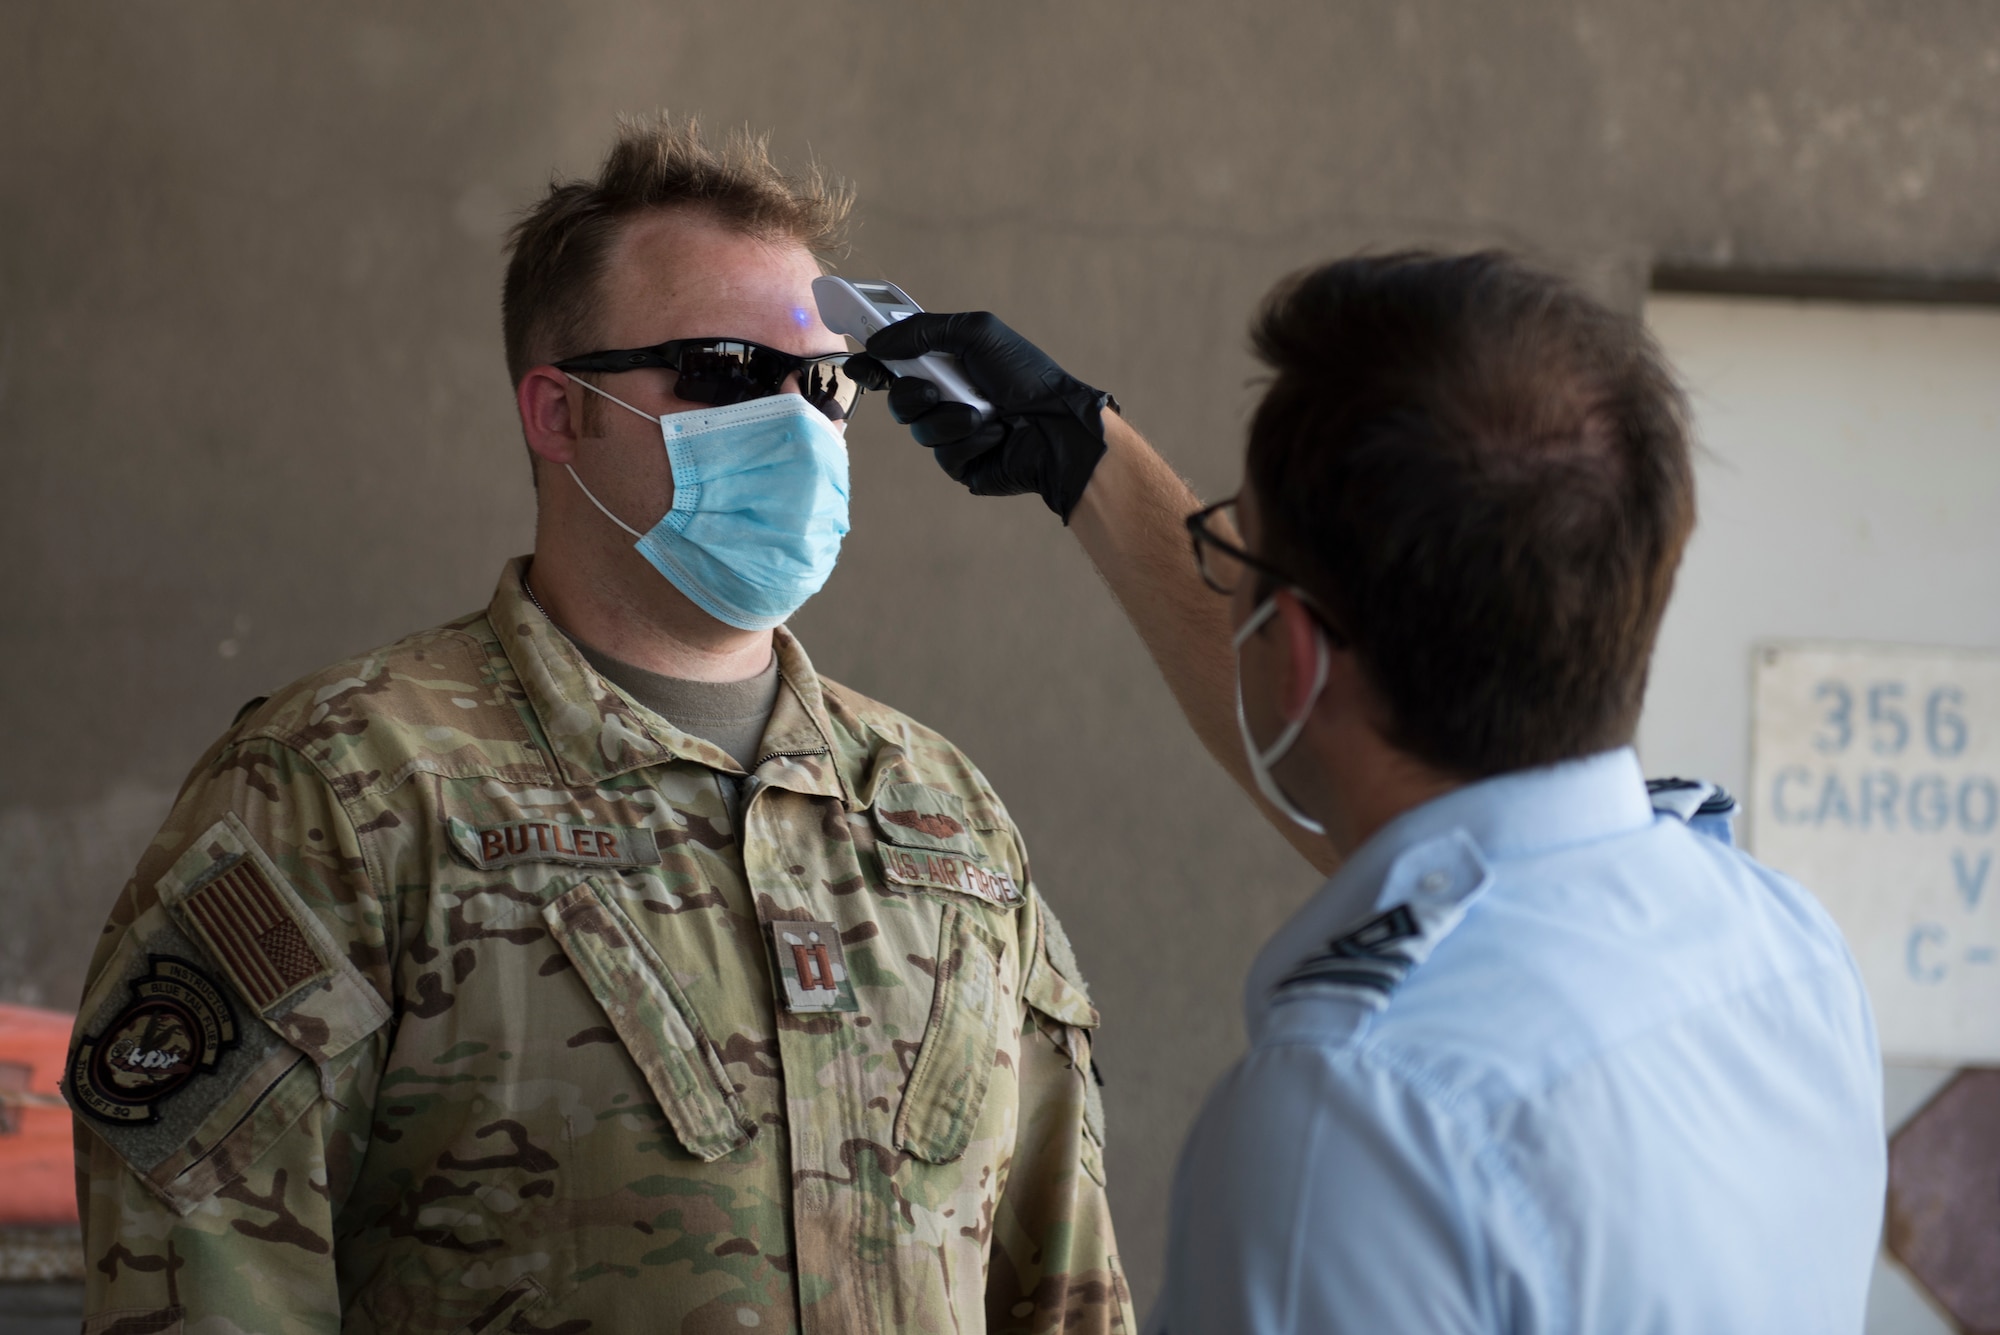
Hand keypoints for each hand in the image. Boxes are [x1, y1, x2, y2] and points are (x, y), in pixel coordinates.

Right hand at [847, 312, 1115, 522]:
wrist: (1057, 426)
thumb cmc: (1024, 376)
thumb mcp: (976, 333)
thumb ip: (922, 329)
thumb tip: (877, 341)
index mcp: (949, 365)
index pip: (898, 364)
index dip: (875, 365)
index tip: (859, 365)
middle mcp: (948, 397)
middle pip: (900, 399)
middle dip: (912, 394)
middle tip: (934, 389)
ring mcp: (954, 432)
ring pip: (919, 429)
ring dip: (949, 418)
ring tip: (983, 414)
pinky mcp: (963, 464)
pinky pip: (944, 456)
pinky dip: (970, 441)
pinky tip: (995, 435)